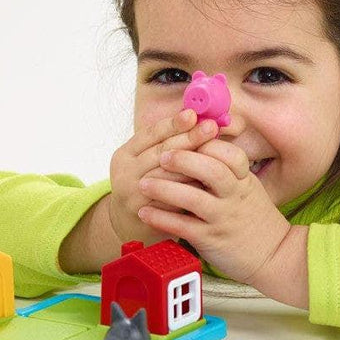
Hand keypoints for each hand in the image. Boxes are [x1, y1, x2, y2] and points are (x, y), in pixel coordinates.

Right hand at [108, 109, 220, 245]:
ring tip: (215, 151)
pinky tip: (209, 181)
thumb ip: (165, 144)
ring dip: (193, 162)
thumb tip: (196, 118)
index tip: (193, 114)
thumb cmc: (145, 186)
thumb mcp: (145, 162)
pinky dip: (191, 188)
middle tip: (210, 127)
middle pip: (161, 152)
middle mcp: (125, 173)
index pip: (150, 134)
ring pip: (168, 175)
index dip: (172, 123)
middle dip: (188, 138)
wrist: (129, 226)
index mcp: (124, 155)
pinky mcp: (146, 214)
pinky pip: (173, 199)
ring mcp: (133, 195)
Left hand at [136, 137, 292, 284]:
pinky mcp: (211, 240)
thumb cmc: (254, 218)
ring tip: (143, 184)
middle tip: (161, 155)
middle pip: (211, 170)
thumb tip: (201, 144)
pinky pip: (183, 227)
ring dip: (164, 188)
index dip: (206, 143)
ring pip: (192, 198)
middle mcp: (234, 196)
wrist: (274, 255)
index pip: (229, 154)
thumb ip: (228, 169)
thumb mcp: (248, 187)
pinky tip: (145, 212)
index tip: (186, 137)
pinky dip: (161, 218)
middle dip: (183, 160)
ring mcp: (223, 218)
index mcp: (244, 180)